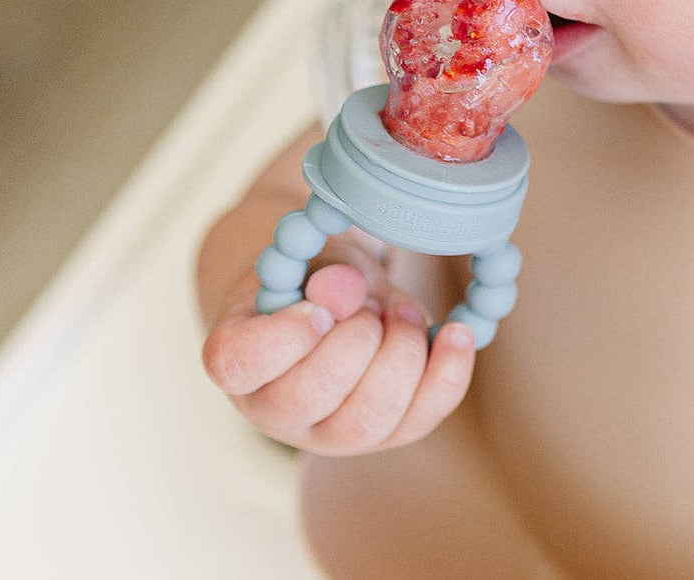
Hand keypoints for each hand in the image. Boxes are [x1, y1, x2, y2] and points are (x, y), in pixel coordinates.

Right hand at [201, 240, 475, 455]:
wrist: (337, 304)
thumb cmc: (313, 278)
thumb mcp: (314, 258)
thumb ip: (326, 270)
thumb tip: (349, 289)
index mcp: (236, 358)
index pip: (239, 363)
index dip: (283, 337)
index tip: (319, 307)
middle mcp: (273, 410)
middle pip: (309, 397)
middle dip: (356, 341)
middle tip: (375, 304)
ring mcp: (328, 433)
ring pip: (368, 419)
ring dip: (401, 355)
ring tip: (403, 311)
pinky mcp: (383, 436)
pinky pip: (419, 419)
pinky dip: (447, 374)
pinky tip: (456, 334)